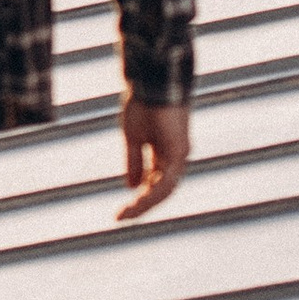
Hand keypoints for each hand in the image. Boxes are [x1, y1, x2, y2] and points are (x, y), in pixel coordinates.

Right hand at [116, 96, 189, 222]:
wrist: (152, 82)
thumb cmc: (143, 103)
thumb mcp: (133, 137)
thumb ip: (134, 162)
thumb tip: (131, 186)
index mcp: (166, 153)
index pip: (154, 183)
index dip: (138, 199)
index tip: (119, 212)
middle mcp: (176, 157)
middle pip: (161, 191)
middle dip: (141, 206)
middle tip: (120, 218)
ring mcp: (180, 154)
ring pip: (165, 190)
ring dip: (146, 204)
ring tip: (126, 214)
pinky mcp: (179, 150)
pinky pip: (167, 180)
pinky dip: (153, 193)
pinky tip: (138, 201)